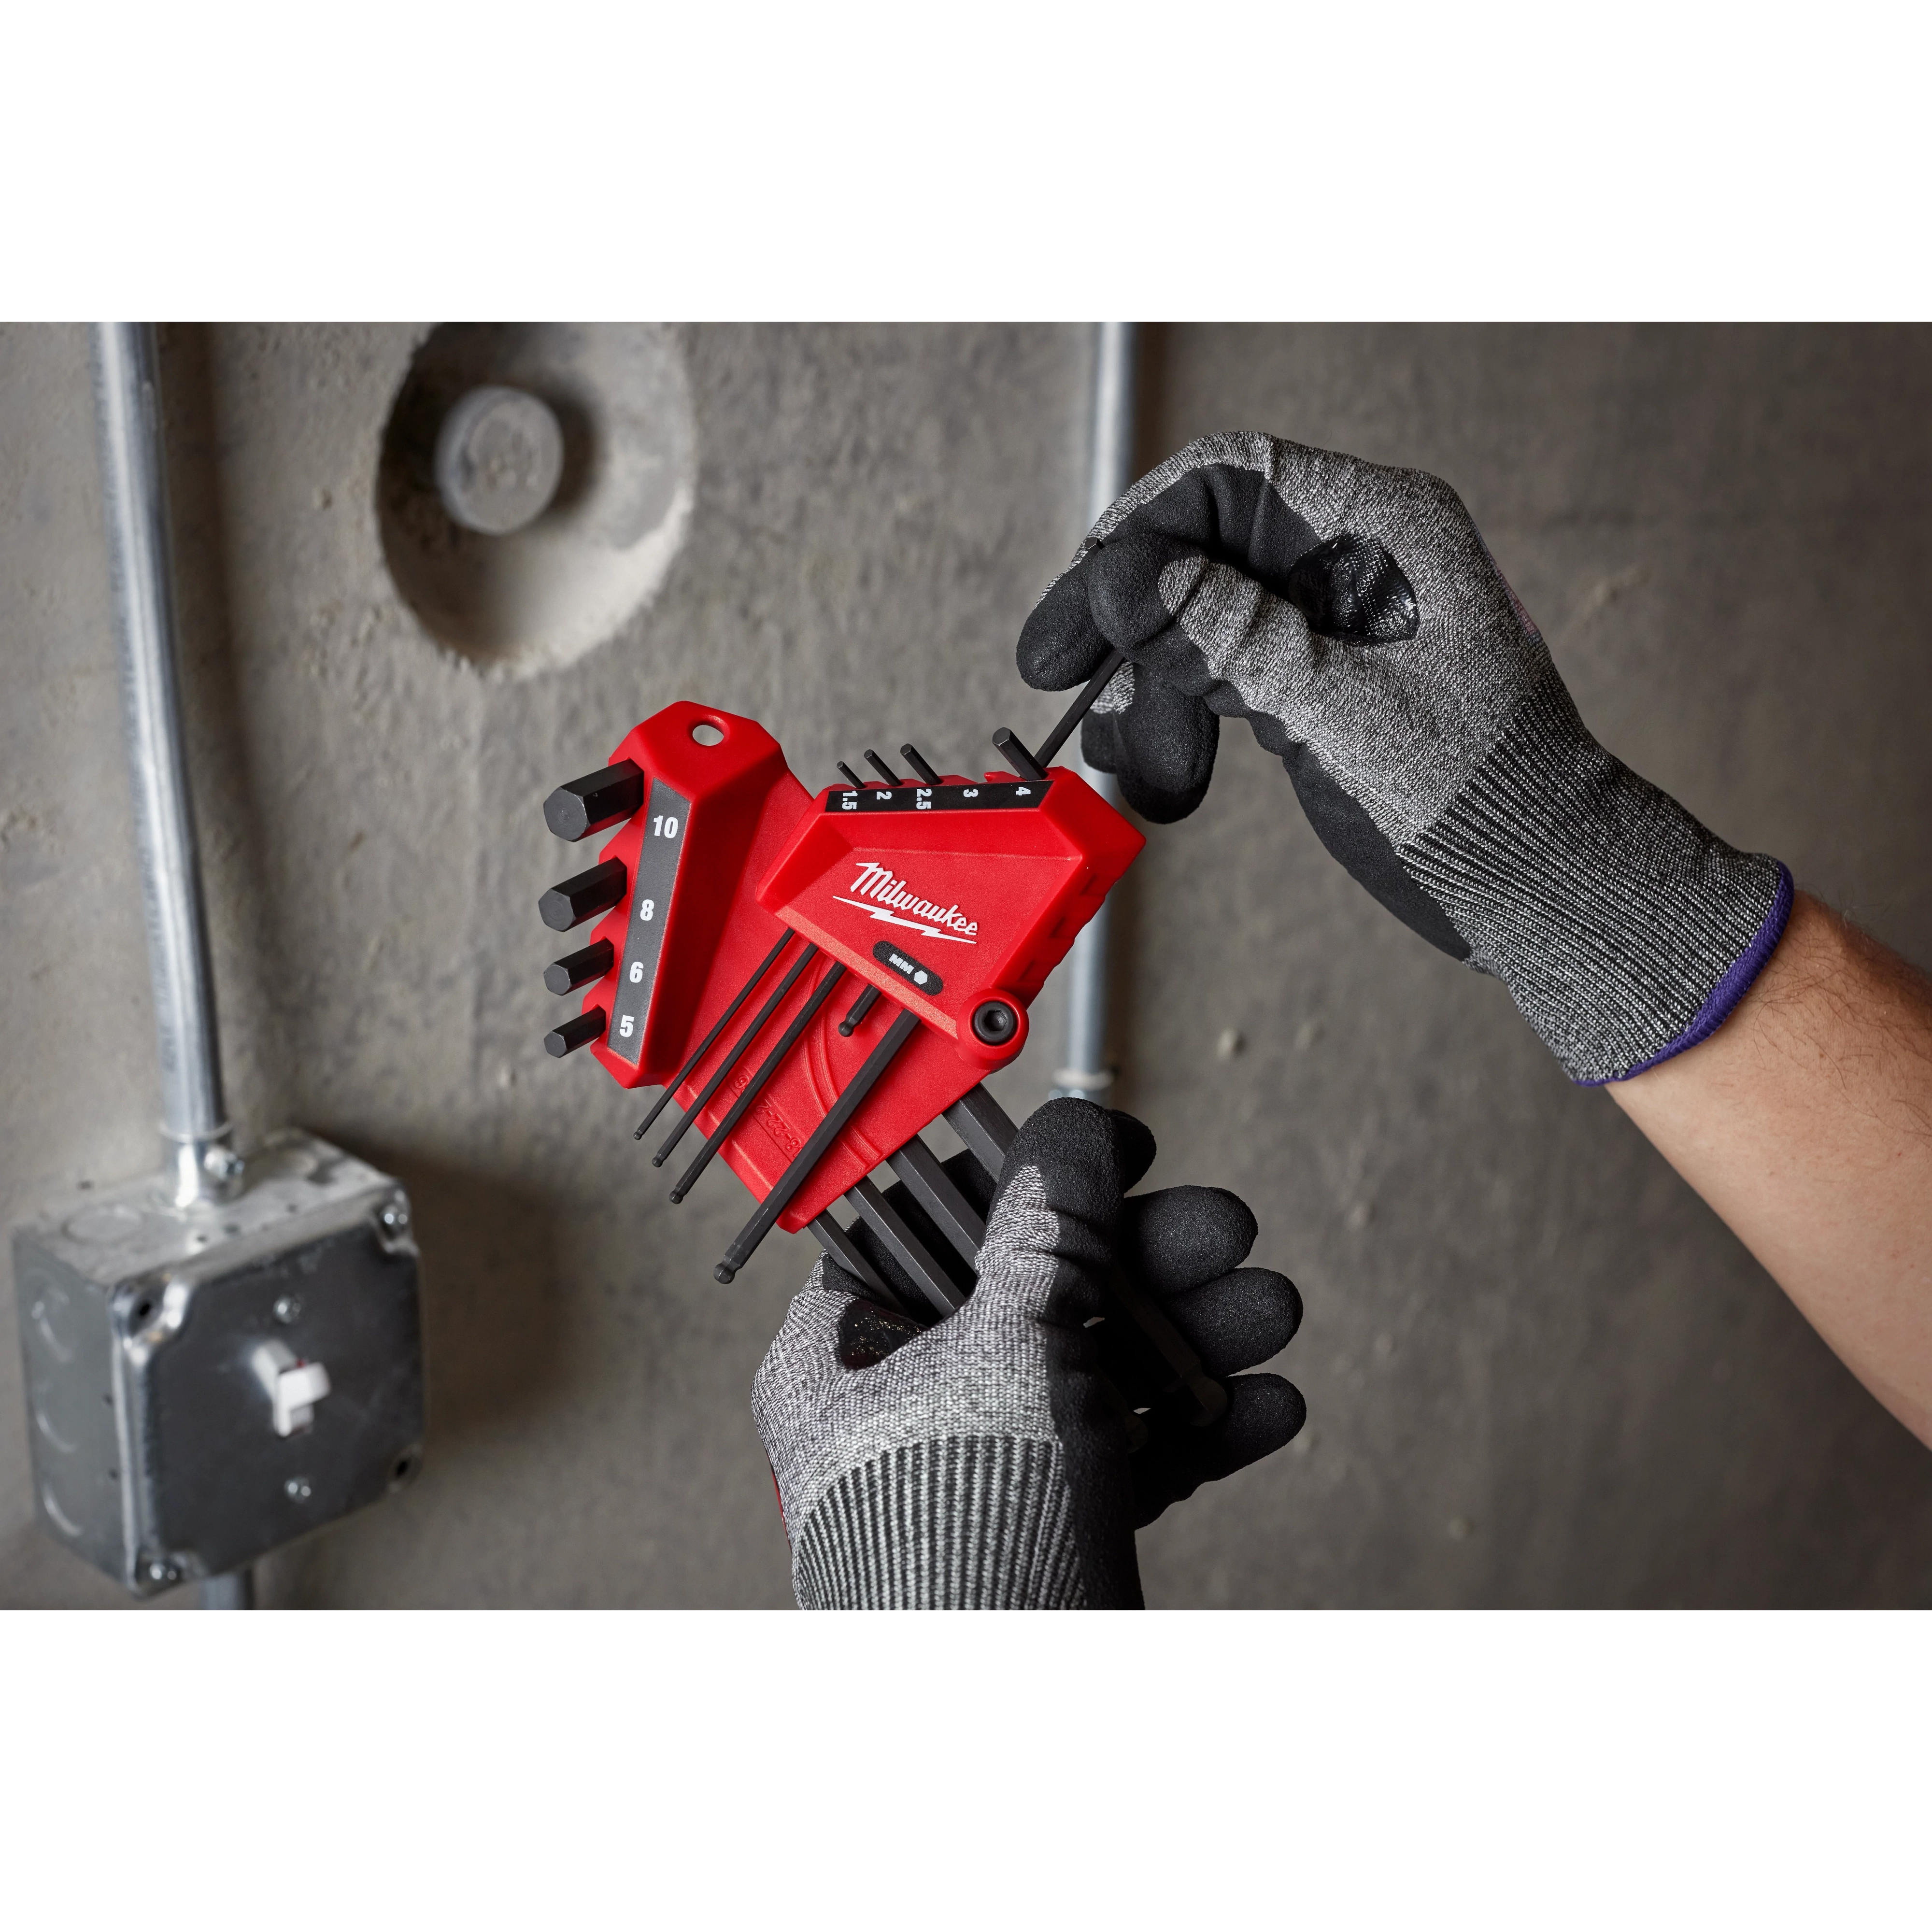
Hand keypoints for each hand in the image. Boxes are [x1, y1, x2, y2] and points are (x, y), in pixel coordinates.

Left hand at [751, 1098, 1303, 1609]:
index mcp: (845, 1352)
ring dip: (1196, 1339)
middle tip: (1226, 1232)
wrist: (1003, 1706)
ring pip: (1100, 1370)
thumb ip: (1050, 1235)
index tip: (1113, 1152)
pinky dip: (1198, 1427)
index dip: (1029, 1178)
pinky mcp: (1051, 1525)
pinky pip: (1130, 1453)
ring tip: (1268, 1312)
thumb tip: (1072, 1135)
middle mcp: (907, 1404)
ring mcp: (984, 1467)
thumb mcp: (1012, 1349)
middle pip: (1043, 1293)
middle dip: (1154, 1264)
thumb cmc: (957, 1539)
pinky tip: (1264, 1403)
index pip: (934, 1226)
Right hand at [1017, 432, 1789, 1083]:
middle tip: (1057, 676)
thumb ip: (1231, 636)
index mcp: (1382, 527)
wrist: (1537, 880)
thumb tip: (1129, 572)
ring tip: (1130, 763)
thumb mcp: (1338, 709)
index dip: (1143, 532)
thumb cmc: (1476, 793)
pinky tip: (1149, 767)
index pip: (1233, 482)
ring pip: (1197, 622)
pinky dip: (1175, 716)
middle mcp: (1352, 558)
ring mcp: (1328, 621)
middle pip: (1200, 551)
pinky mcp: (1312, 682)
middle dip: (1128, 622)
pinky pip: (1218, 675)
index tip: (1086, 602)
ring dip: (1146, 689)